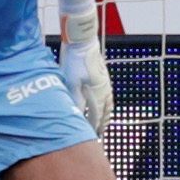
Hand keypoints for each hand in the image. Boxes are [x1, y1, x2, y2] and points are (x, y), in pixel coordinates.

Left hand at [59, 11, 113, 131]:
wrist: (82, 41)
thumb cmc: (75, 62)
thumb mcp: (71, 83)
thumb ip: (75, 101)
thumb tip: (76, 117)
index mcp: (98, 93)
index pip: (96, 117)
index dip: (93, 128)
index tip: (91, 138)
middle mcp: (105, 90)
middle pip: (105, 112)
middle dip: (101, 124)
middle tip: (98, 133)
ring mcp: (106, 83)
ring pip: (108, 104)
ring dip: (105, 114)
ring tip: (103, 121)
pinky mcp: (104, 76)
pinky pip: (108, 95)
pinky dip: (106, 103)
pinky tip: (103, 102)